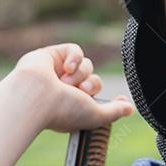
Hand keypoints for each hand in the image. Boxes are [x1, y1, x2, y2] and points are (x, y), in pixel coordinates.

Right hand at [9, 43, 133, 132]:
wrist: (35, 97)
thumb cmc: (62, 110)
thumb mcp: (95, 116)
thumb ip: (114, 112)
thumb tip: (130, 109)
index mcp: (71, 106)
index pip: (96, 98)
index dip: (110, 98)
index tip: (121, 100)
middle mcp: (63, 90)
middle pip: (93, 80)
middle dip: (92, 85)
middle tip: (81, 92)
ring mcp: (57, 73)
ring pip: (86, 65)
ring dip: (81, 74)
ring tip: (66, 83)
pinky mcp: (51, 56)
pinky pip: (75, 50)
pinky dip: (75, 58)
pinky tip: (66, 68)